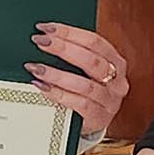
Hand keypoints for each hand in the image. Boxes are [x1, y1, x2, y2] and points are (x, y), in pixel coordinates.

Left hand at [26, 23, 129, 137]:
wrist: (91, 125)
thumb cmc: (86, 93)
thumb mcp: (87, 72)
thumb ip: (74, 55)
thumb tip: (47, 37)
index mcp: (116, 62)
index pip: (94, 42)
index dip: (69, 33)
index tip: (46, 28)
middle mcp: (117, 81)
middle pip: (92, 60)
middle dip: (63, 48)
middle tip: (40, 42)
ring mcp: (109, 101)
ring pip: (85, 85)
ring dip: (57, 74)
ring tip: (36, 68)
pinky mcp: (99, 118)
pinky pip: (79, 104)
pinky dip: (58, 94)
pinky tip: (42, 87)